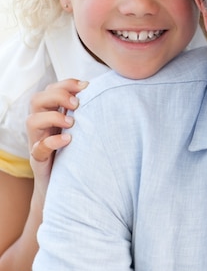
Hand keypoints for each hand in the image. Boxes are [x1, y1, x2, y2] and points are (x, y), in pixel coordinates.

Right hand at [27, 79, 87, 195]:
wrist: (68, 186)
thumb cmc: (80, 151)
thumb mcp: (85, 128)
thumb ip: (90, 112)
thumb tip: (111, 93)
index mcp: (53, 114)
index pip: (51, 89)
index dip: (66, 83)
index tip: (86, 85)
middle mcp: (43, 125)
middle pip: (37, 100)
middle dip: (57, 95)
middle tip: (77, 103)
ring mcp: (38, 142)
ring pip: (31, 121)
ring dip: (53, 117)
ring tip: (72, 122)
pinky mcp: (39, 160)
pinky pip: (38, 148)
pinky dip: (52, 141)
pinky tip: (68, 139)